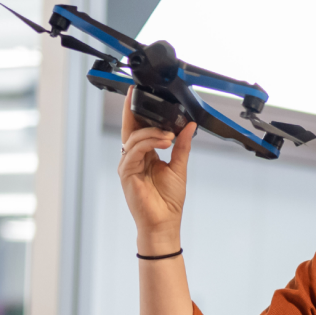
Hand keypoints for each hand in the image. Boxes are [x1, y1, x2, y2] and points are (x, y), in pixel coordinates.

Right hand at [118, 91, 192, 247]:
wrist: (164, 222)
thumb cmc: (169, 200)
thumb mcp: (179, 167)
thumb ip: (182, 145)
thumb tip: (189, 126)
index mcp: (145, 155)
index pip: (139, 128)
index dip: (137, 111)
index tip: (138, 93)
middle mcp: (134, 158)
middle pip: (131, 129)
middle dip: (134, 111)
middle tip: (139, 95)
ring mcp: (128, 165)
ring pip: (134, 138)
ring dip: (153, 132)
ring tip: (169, 136)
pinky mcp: (126, 173)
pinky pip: (134, 151)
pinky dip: (149, 144)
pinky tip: (164, 143)